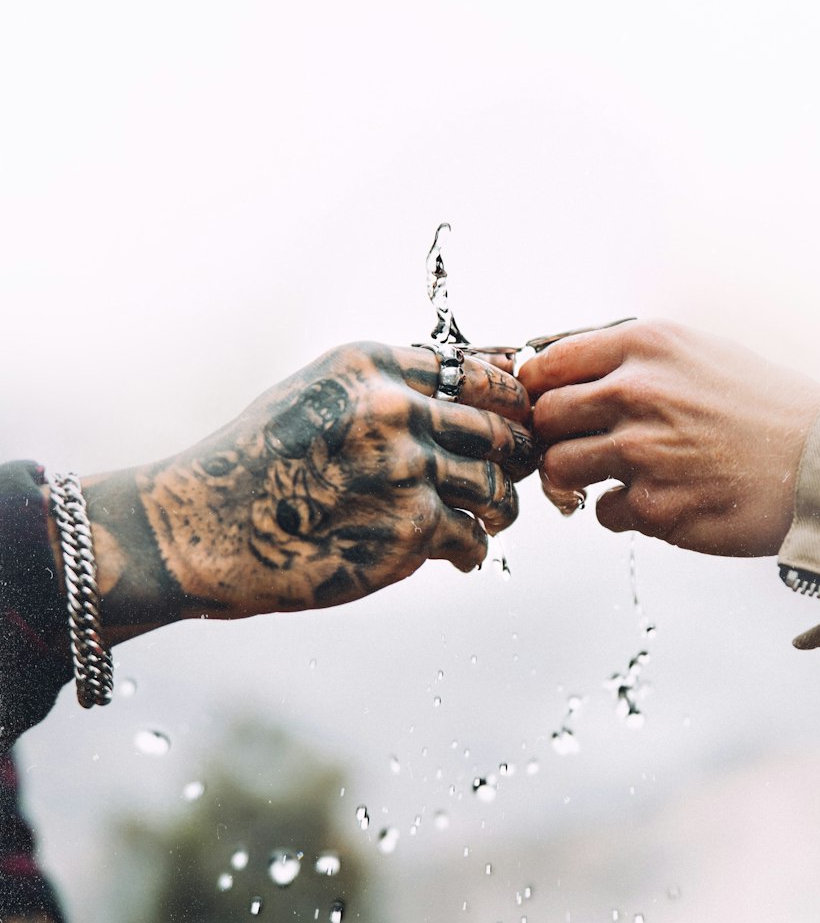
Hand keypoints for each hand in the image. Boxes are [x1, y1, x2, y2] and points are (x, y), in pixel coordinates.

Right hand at [79, 343, 536, 634]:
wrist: (200, 528)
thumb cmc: (253, 465)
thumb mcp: (313, 396)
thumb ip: (383, 388)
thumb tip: (468, 382)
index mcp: (370, 367)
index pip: (475, 372)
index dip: (507, 400)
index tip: (514, 419)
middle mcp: (394, 410)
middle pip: (499, 428)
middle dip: (515, 454)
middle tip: (516, 471)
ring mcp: (406, 470)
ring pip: (496, 488)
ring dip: (502, 508)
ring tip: (493, 518)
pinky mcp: (408, 530)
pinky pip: (471, 539)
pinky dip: (472, 551)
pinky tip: (461, 555)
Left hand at [518, 320, 819, 556]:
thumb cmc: (767, 408)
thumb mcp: (698, 353)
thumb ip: (632, 360)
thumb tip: (564, 375)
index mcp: (646, 344)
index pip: (547, 364)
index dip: (539, 391)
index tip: (549, 408)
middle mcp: (637, 391)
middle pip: (545, 418)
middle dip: (554, 438)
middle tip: (580, 448)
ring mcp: (641, 451)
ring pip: (560, 469)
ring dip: (579, 479)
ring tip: (620, 476)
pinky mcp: (654, 506)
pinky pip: (604, 513)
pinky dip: (624, 512)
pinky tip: (665, 499)